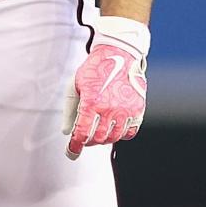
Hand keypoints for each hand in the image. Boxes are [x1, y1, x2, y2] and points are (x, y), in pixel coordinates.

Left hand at [63, 18, 149, 158]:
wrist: (119, 53)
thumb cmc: (94, 69)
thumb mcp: (76, 85)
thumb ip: (70, 110)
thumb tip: (67, 132)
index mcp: (91, 102)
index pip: (82, 134)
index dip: (75, 147)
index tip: (71, 153)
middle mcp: (109, 108)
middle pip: (97, 139)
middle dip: (88, 142)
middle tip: (84, 138)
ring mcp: (126, 110)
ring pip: (113, 137)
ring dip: (103, 139)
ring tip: (98, 132)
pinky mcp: (138, 109)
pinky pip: (130, 132)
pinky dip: (121, 134)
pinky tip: (114, 128)